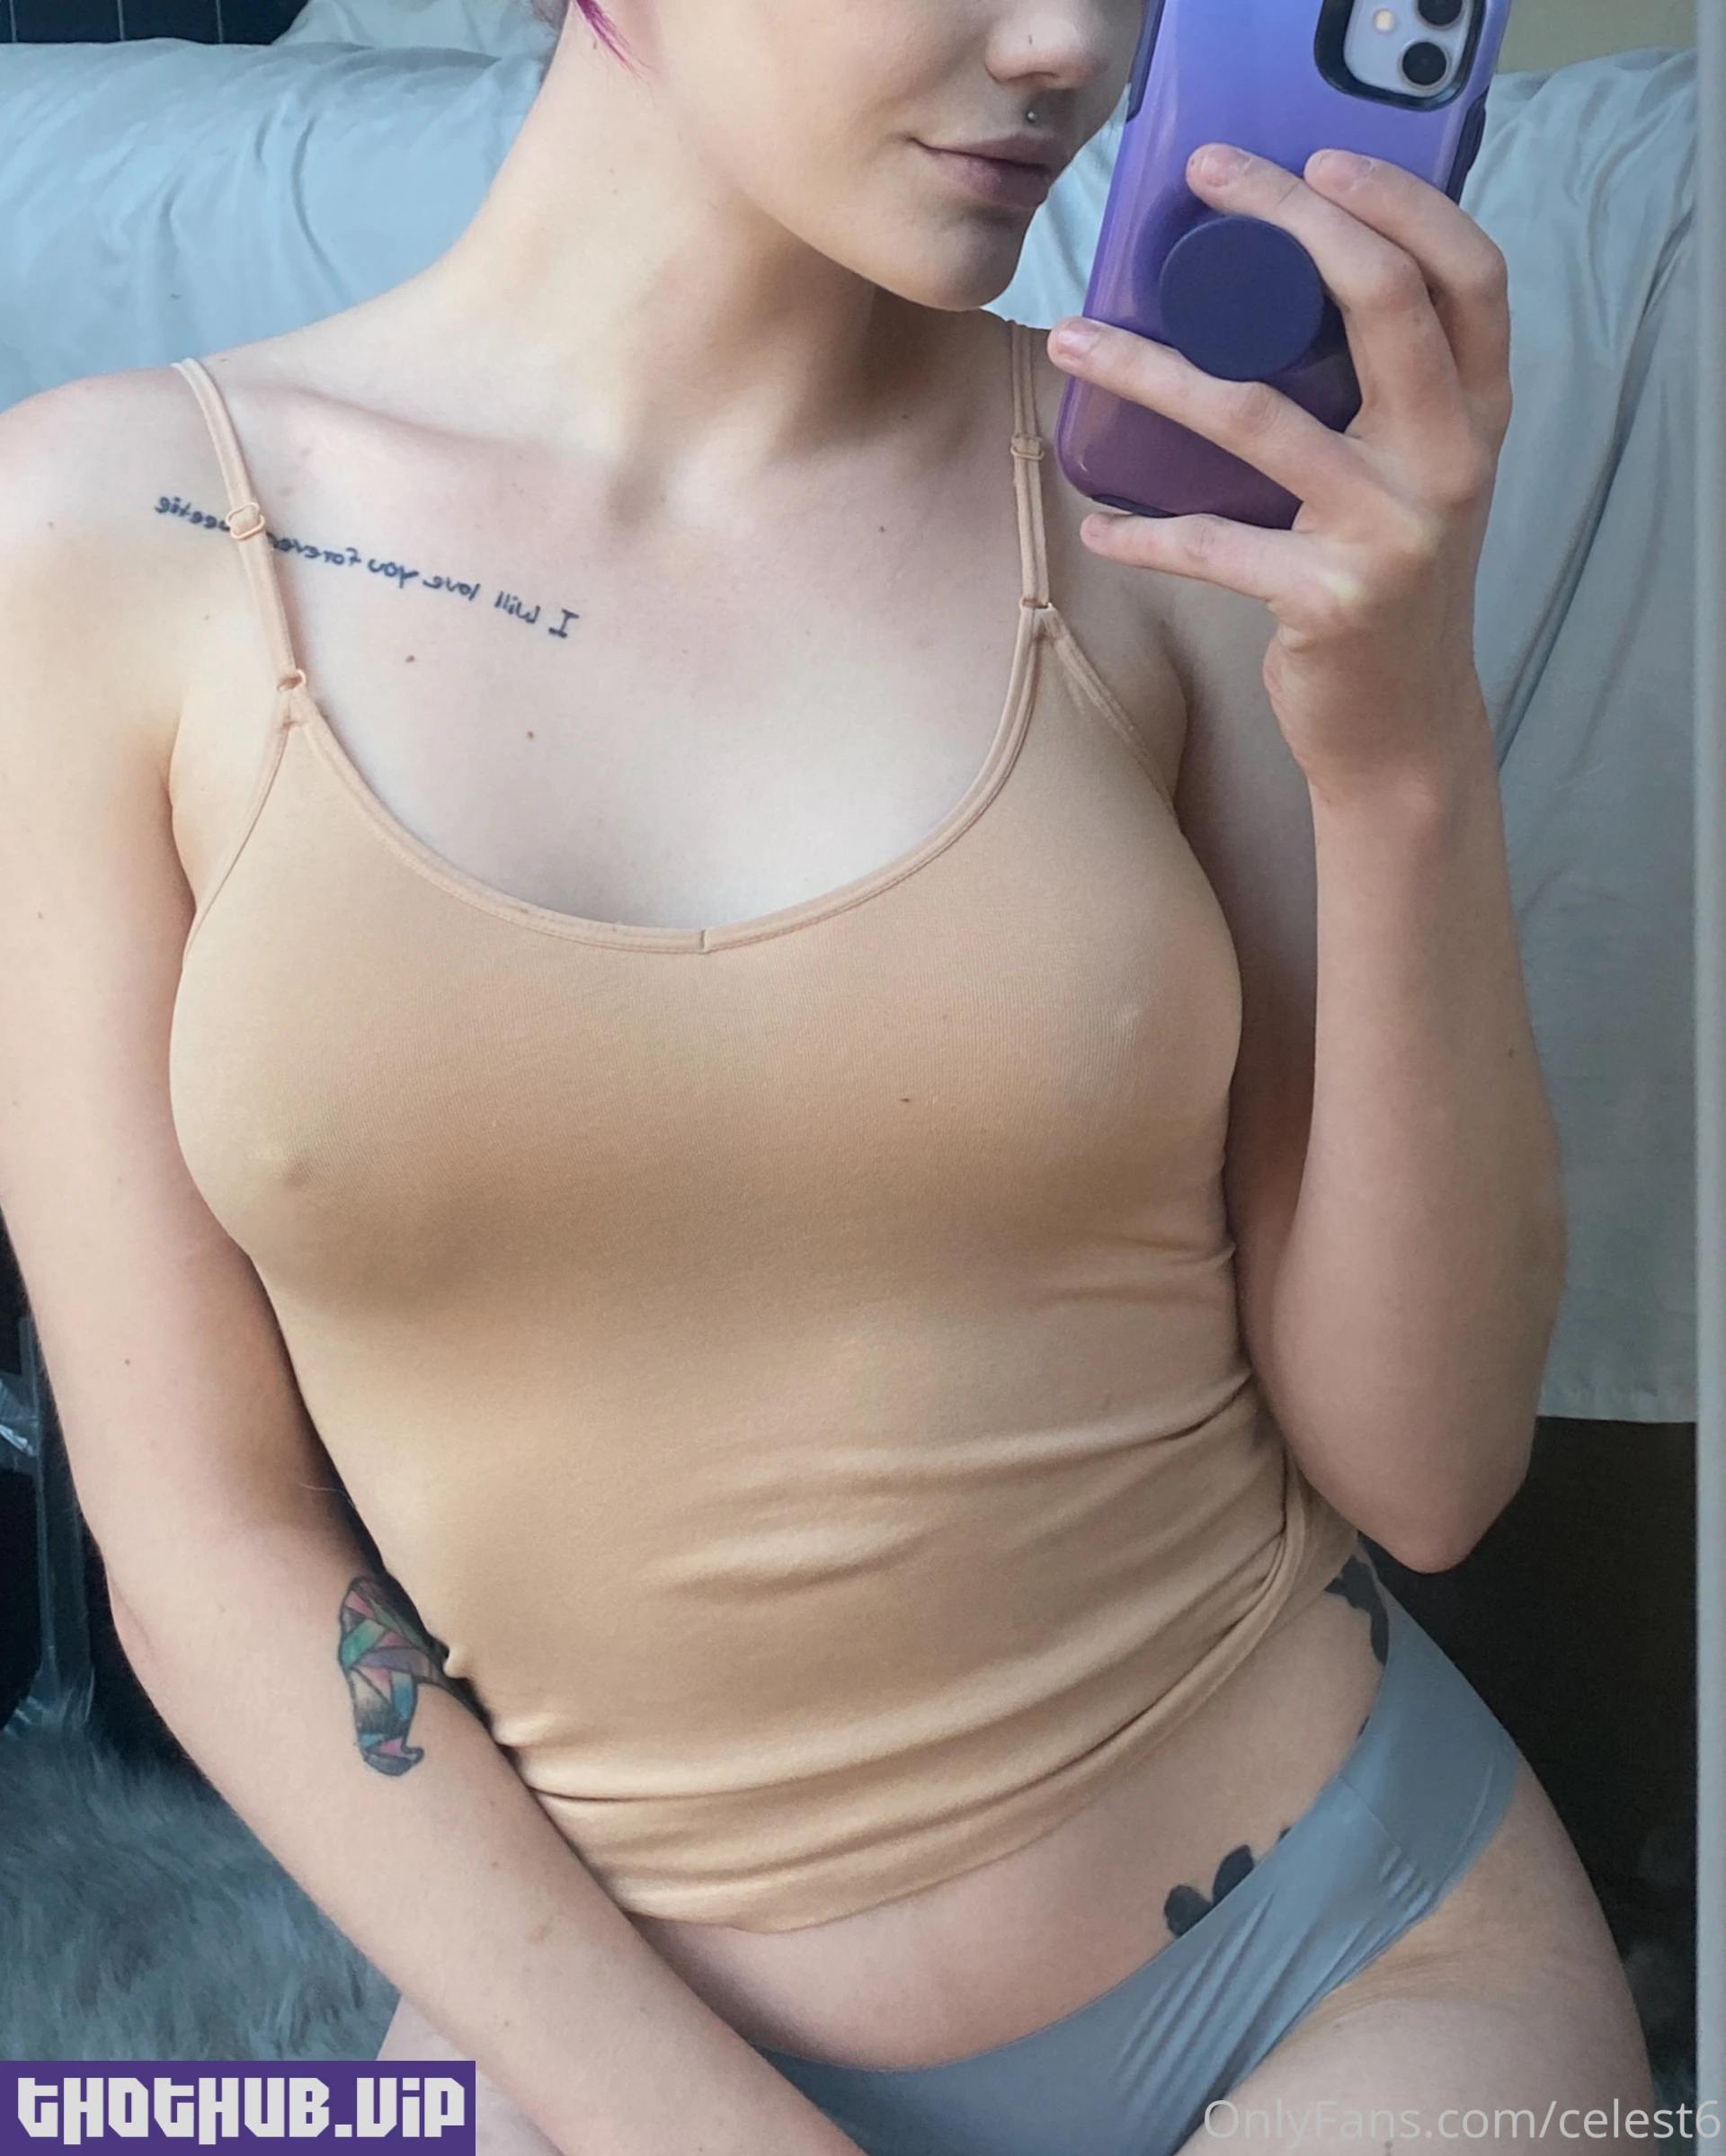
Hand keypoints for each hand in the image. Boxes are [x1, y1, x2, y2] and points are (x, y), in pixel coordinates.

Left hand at [1047, 141, 1512, 800]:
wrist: (1402, 731)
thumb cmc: (1385, 586)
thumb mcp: (1412, 482)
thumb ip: (1383, 401)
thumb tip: (1268, 301)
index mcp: (1475, 418)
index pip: (1469, 274)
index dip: (1401, 201)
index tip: (1316, 160)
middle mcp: (1450, 461)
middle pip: (1378, 301)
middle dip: (1286, 223)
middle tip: (1203, 183)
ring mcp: (1393, 530)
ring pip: (1255, 416)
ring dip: (1148, 372)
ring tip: (1073, 342)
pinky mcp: (1330, 598)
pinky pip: (1211, 543)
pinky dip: (1144, 534)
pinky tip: (1100, 527)